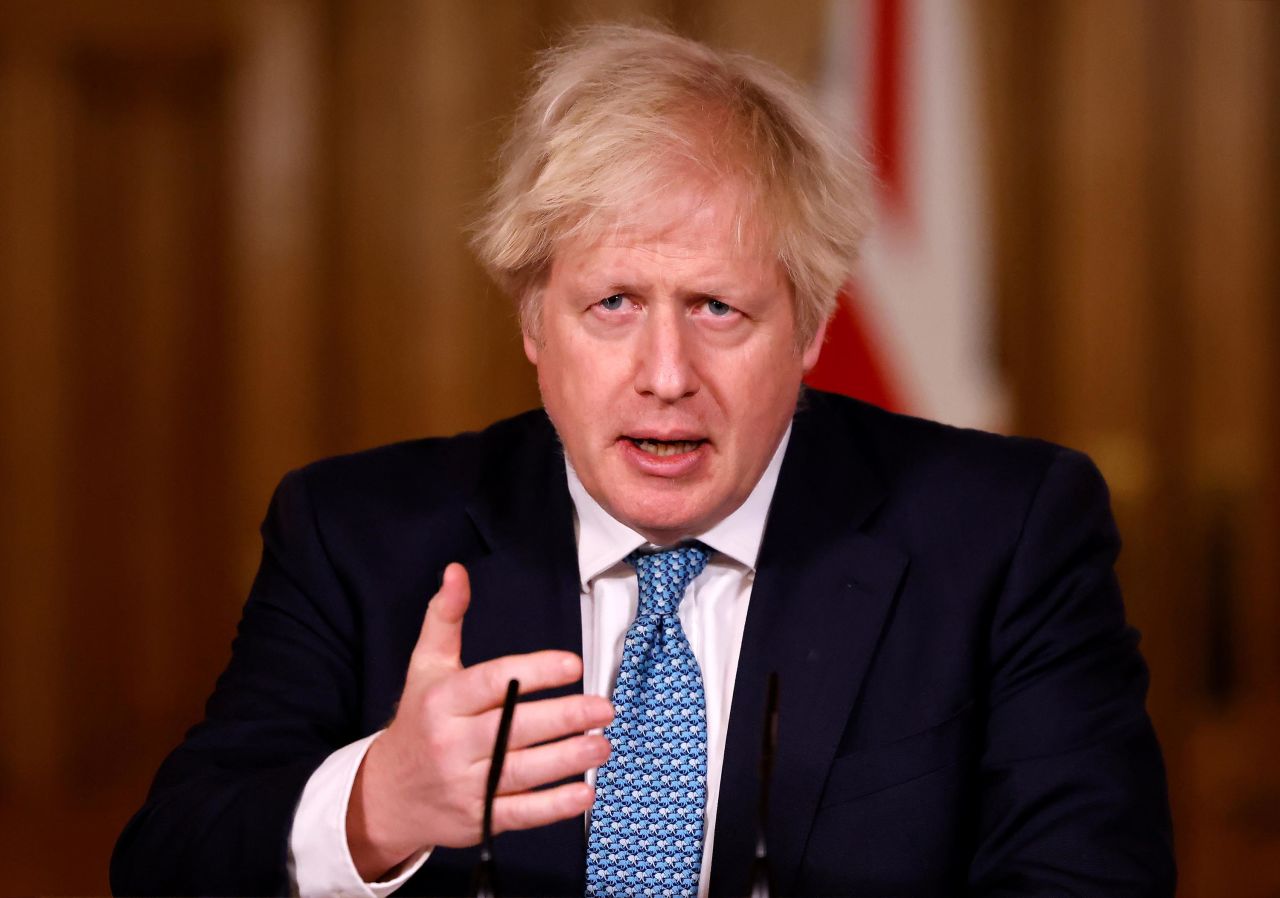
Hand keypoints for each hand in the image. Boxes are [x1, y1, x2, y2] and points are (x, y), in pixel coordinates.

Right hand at [346, 563, 613, 880]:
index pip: (491, 682)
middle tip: (603, 707)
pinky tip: (584, 793)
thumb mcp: (425, 666)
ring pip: (520, 771)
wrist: (385, 796)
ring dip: (567, 759)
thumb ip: (445, 618)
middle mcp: (450, 742)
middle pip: (512, 728)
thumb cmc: (419, 723)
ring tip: (603, 744)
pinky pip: (518, 813)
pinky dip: (553, 807)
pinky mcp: (476, 818)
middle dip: (563, 717)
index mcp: (441, 700)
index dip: (533, 672)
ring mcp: (463, 784)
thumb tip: (456, 572)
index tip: (572, 663)